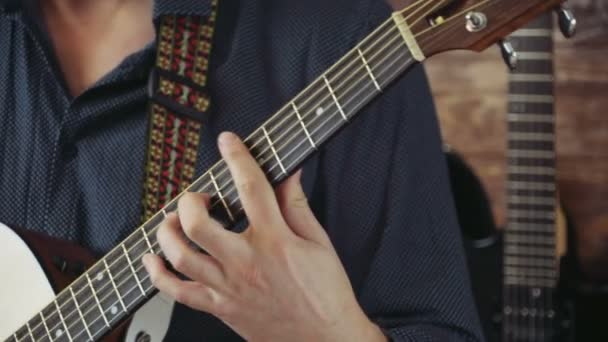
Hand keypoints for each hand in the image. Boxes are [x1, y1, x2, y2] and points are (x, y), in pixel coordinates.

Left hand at [143, 132, 386, 341]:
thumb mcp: (319, 243)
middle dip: (190, 200)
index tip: (228, 142)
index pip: (251, 187)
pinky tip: (154, 259)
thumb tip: (289, 175)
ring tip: (176, 222)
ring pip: (180, 255)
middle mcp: (246, 263)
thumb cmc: (326, 294)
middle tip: (200, 197)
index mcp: (275, 241)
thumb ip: (298, 206)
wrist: (326, 340)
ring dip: (169, 231)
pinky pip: (177, 292)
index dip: (237, 157)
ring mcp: (228, 288)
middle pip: (198, 223)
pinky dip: (158, 274)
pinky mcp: (220, 308)